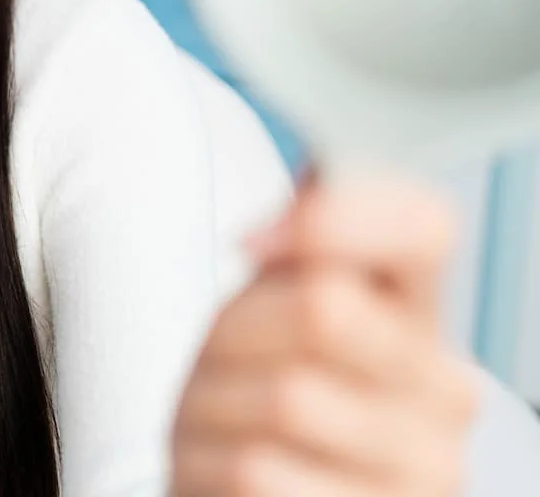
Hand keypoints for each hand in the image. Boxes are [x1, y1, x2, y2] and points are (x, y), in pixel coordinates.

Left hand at [171, 174, 478, 495]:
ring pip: (285, 395)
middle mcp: (445, 396)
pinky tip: (218, 468)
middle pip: (326, 306)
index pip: (424, 224)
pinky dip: (208, 463)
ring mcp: (422, 474)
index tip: (256, 240)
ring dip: (213, 402)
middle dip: (237, 327)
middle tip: (223, 358)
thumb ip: (300, 230)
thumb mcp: (268, 300)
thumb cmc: (251, 393)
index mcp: (419, 314)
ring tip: (218, 418)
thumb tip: (315, 184)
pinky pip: (258, 471)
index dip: (335, 216)